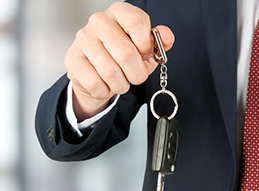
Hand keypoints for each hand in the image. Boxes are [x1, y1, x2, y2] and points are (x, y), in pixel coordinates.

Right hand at [65, 2, 174, 120]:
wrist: (95, 69)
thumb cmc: (122, 55)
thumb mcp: (144, 48)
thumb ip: (159, 42)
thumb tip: (166, 36)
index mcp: (120, 13)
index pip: (137, 21)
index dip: (146, 45)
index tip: (145, 54)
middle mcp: (99, 21)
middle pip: (126, 53)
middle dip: (137, 74)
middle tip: (136, 76)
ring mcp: (83, 39)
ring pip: (110, 72)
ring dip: (121, 85)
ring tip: (120, 80)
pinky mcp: (73, 59)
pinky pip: (95, 83)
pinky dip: (105, 90)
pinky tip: (105, 84)